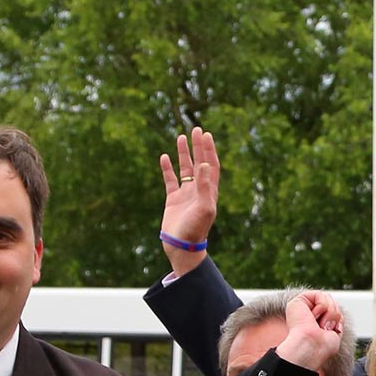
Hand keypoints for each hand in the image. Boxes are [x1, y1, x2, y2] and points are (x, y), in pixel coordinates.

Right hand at [157, 127, 219, 276]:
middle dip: (198, 146)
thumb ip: (206, 187)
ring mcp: (186, 194)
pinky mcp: (173, 200)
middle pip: (200, 163)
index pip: (211, 165)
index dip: (209, 150)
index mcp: (210, 192)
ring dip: (184, 154)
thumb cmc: (196, 230)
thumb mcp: (204, 208)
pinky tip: (164, 157)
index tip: (206, 134)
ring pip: (185, 169)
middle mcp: (199, 191)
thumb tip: (205, 165)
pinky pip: (170, 180)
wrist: (182, 246)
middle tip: (196, 129)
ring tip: (181, 137)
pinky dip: (167, 168)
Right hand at [276, 291, 345, 371]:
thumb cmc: (323, 346)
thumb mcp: (335, 330)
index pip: (334, 309)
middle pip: (331, 301)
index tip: (333, 330)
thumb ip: (334, 318)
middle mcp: (307, 314)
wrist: (312, 348)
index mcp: (315, 322)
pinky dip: (322, 307)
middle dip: (334, 315)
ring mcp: (302, 307)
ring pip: (327, 297)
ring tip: (320, 325)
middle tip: (325, 328)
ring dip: (329, 313)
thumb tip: (336, 310)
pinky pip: (320, 295)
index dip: (338, 318)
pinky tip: (313, 317)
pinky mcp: (298, 301)